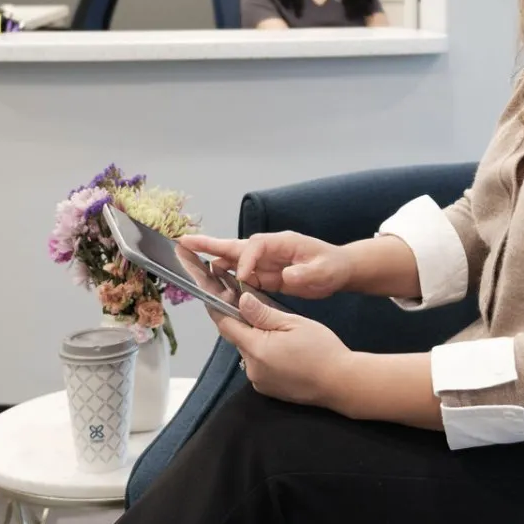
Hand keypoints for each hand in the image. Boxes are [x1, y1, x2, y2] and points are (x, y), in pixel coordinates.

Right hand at [177, 232, 350, 299]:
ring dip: (211, 259)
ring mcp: (264, 261)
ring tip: (187, 258)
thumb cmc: (332, 266)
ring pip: (233, 259)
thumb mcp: (322, 271)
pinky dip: (224, 276)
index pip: (254, 247)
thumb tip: (287, 277)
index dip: (245, 261)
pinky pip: (240, 275)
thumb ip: (304, 274)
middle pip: (235, 245)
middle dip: (210, 244)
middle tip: (184, 242)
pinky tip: (210, 280)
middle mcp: (268, 249)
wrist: (339, 270)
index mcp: (281, 242)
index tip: (242, 278)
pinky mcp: (264, 275)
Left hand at [209, 293, 352, 407]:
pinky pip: (258, 366)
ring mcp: (258, 381)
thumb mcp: (294, 323)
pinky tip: (283, 350)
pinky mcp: (267, 389)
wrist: (339, 383)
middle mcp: (251, 367)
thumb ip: (264, 313)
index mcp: (256, 348)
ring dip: (255, 339)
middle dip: (243, 322)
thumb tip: (241, 300)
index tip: (214, 293)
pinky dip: (263, 354)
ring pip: (249, 352)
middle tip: (255, 307)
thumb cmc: (321, 349)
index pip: (226, 324)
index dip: (218, 307)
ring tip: (278, 330)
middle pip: (238, 338)